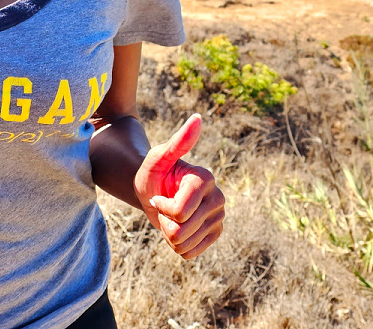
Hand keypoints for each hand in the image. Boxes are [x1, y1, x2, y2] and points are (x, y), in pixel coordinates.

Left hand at [133, 114, 224, 259]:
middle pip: (182, 230)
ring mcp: (219, 216)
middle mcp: (218, 197)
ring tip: (170, 217)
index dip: (162, 208)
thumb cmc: (153, 173)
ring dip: (169, 234)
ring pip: (184, 243)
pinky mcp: (216, 232)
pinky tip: (178, 227)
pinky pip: (190, 253)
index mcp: (205, 179)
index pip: (179, 212)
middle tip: (164, 207)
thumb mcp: (158, 158)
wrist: (154, 190)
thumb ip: (178, 142)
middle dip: (165, 222)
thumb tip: (197, 119)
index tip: (159, 195)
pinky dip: (178, 245)